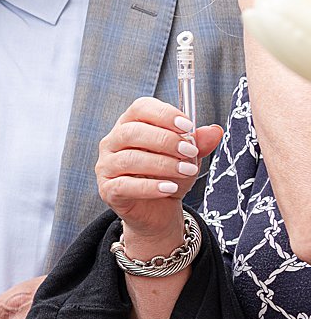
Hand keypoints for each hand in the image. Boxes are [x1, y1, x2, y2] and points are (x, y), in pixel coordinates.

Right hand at [97, 96, 224, 251]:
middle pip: (132, 132)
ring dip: (162, 164)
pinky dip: (150, 187)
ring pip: (129, 159)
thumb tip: (214, 131)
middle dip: (165, 140)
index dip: (163, 114)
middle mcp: (112, 143)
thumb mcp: (187, 157)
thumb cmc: (167, 176)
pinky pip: (125, 185)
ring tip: (186, 171)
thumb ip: (198, 143)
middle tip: (189, 152)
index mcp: (130, 125)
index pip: (140, 108)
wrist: (158, 210)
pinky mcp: (107, 190)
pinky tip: (169, 188)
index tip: (187, 126)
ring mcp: (106, 166)